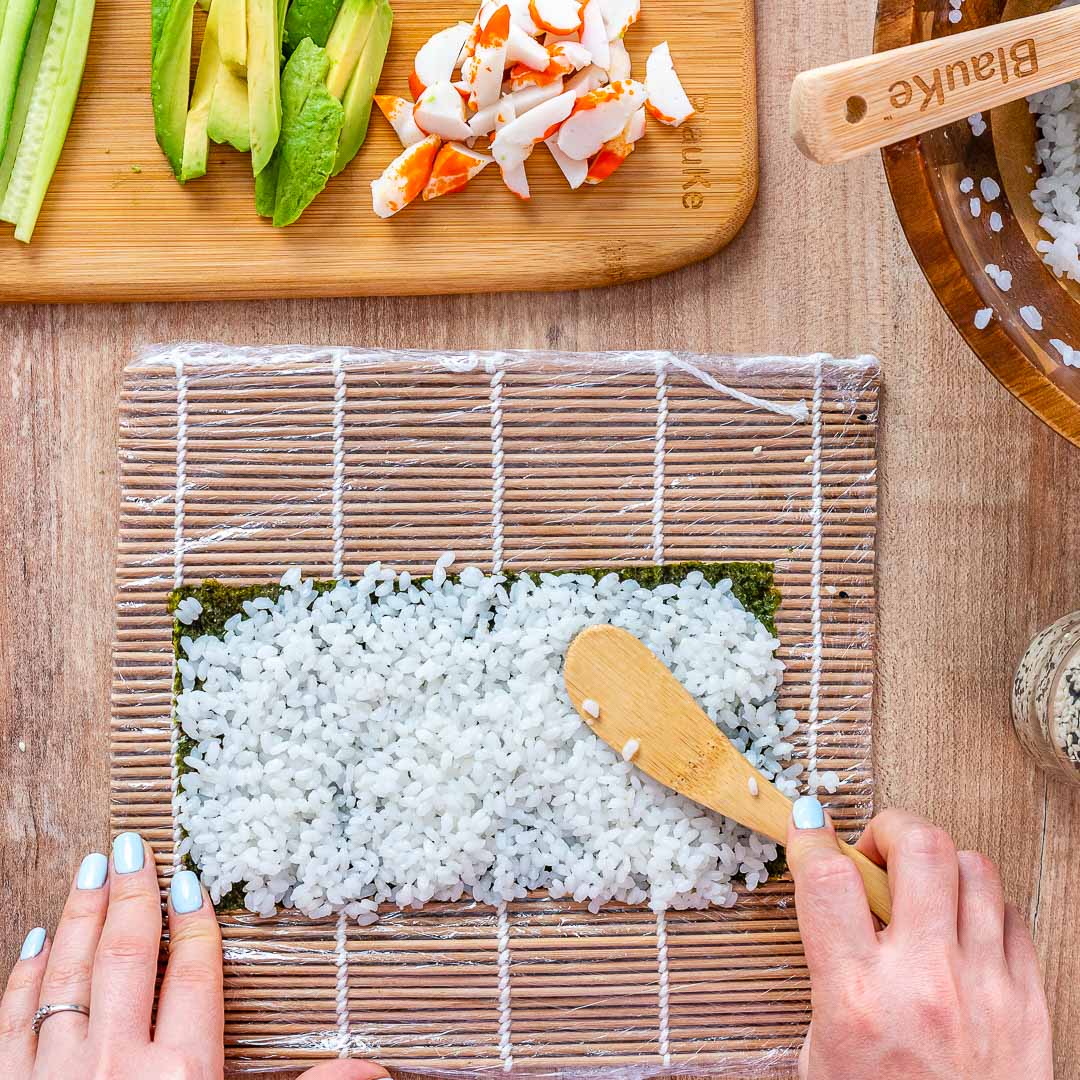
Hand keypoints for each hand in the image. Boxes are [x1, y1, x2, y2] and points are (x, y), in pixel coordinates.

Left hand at [0, 832, 387, 1079]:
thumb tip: (375, 1067)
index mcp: (180, 1077)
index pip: (193, 976)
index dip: (195, 923)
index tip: (192, 875)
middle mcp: (115, 1067)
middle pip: (129, 959)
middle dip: (133, 896)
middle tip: (133, 843)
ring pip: (68, 977)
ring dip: (79, 917)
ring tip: (92, 868)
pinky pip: (12, 1021)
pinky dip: (25, 976)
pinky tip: (35, 940)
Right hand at [787, 801, 1052, 1079]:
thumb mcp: (823, 1049)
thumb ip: (828, 967)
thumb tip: (831, 894)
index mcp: (857, 999)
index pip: (827, 879)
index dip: (810, 836)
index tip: (806, 826)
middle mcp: (926, 984)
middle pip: (920, 848)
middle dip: (890, 828)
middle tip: (875, 851)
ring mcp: (986, 989)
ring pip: (974, 868)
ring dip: (938, 864)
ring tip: (919, 889)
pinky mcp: (1029, 1003)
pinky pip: (1011, 913)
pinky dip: (981, 905)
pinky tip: (959, 929)